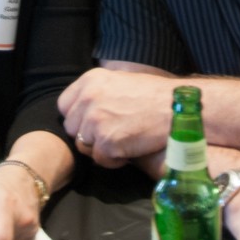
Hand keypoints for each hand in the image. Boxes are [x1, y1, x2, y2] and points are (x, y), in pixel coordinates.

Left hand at [58, 67, 174, 166]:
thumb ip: (98, 90)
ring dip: (101, 148)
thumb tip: (82, 105)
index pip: (64, 105)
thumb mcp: (120, 79)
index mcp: (89, 80)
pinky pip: (100, 160)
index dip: (77, 117)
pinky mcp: (107, 143)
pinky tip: (129, 149)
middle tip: (110, 134)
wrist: (175, 107)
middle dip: (88, 135)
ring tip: (122, 141)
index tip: (91, 123)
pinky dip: (114, 160)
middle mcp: (88, 98)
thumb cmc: (153, 93)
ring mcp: (95, 122)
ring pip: (84, 146)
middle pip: (71, 128)